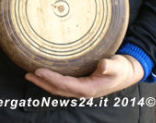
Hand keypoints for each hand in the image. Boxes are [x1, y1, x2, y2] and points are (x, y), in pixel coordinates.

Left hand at [24, 54, 143, 98]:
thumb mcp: (118, 66)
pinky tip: (46, 73)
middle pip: (58, 89)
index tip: (38, 70)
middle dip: (42, 82)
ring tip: (30, 74)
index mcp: (89, 89)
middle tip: (28, 73)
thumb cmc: (122, 69)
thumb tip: (102, 64)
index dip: (51, 78)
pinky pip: (63, 84)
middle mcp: (83, 91)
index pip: (65, 85)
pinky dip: (52, 80)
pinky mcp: (81, 83)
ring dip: (44, 82)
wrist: (127, 72)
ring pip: (59, 88)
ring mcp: (81, 88)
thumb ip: (110, 66)